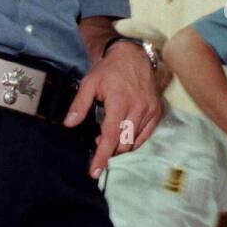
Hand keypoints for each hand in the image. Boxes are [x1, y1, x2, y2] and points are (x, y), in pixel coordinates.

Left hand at [66, 42, 160, 178]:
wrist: (133, 55)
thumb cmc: (109, 69)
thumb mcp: (89, 83)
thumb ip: (79, 105)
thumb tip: (69, 124)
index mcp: (119, 102)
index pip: (109, 137)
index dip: (101, 157)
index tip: (94, 172)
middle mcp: (138, 109)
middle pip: (123, 144)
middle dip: (109, 150)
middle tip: (98, 140)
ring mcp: (150, 111)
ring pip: (134, 142)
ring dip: (120, 145)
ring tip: (110, 133)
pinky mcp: (157, 112)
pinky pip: (145, 136)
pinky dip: (133, 140)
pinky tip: (124, 132)